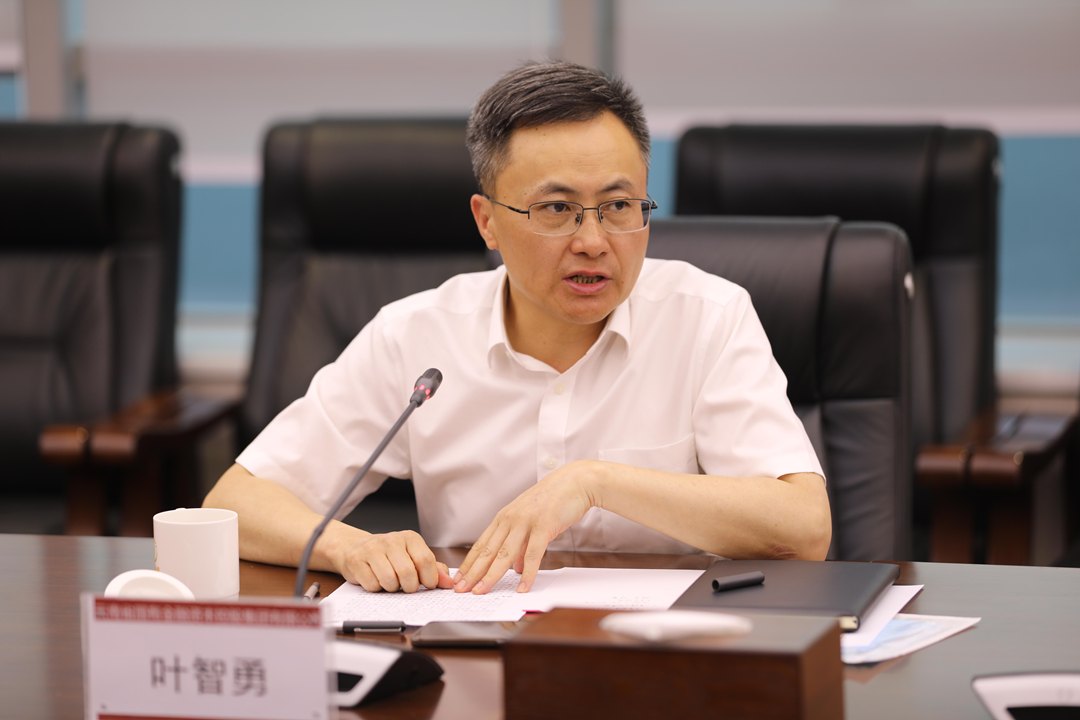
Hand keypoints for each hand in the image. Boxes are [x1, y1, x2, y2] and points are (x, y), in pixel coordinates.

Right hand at [338, 530, 454, 592]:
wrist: (356, 548)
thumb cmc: (390, 555)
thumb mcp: (414, 557)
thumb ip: (434, 569)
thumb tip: (449, 583)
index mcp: (410, 538)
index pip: (425, 560)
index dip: (429, 578)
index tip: (427, 585)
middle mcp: (392, 540)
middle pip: (407, 573)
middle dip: (409, 587)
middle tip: (406, 586)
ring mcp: (372, 549)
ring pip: (389, 581)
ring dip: (392, 588)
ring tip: (390, 581)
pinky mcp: (357, 560)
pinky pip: (372, 585)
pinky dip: (376, 588)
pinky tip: (375, 579)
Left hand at [453, 460, 599, 594]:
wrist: (574, 482)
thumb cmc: (552, 500)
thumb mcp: (530, 521)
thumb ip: (521, 545)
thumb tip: (516, 567)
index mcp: (504, 517)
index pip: (481, 545)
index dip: (469, 564)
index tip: (458, 579)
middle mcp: (511, 520)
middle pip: (488, 551)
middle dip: (472, 573)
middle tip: (460, 589)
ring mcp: (526, 522)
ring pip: (505, 554)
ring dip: (492, 575)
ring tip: (482, 591)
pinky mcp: (544, 527)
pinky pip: (533, 554)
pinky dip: (528, 573)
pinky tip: (523, 587)